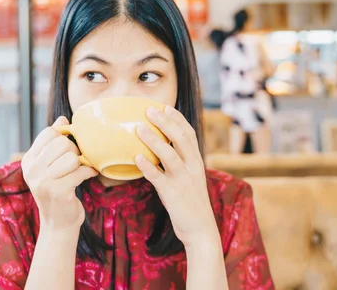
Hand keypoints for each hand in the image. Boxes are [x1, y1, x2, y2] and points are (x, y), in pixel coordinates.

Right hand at [22, 116, 97, 231]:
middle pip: (62, 143)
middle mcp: (32, 169)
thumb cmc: (58, 189)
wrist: (58, 222)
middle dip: (75, 151)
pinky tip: (88, 176)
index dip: (63, 137)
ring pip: (72, 157)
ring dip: (81, 164)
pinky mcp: (57, 191)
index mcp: (29, 159)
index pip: (49, 132)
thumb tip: (62, 118)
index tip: (67, 150)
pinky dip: (88, 173)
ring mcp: (43, 181)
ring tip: (80, 171)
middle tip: (76, 163)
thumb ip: (54, 142)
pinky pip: (80, 172)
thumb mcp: (51, 165)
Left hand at [135, 106, 219, 248]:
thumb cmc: (191, 203)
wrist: (201, 230)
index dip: (178, 119)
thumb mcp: (190, 179)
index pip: (190, 134)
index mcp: (197, 162)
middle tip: (149, 110)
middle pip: (181, 139)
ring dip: (154, 140)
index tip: (165, 106)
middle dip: (165, 122)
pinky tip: (136, 158)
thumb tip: (159, 150)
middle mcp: (192, 168)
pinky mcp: (173, 195)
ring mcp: (183, 181)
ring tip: (139, 128)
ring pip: (169, 155)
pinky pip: (158, 178)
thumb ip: (179, 164)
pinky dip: (147, 166)